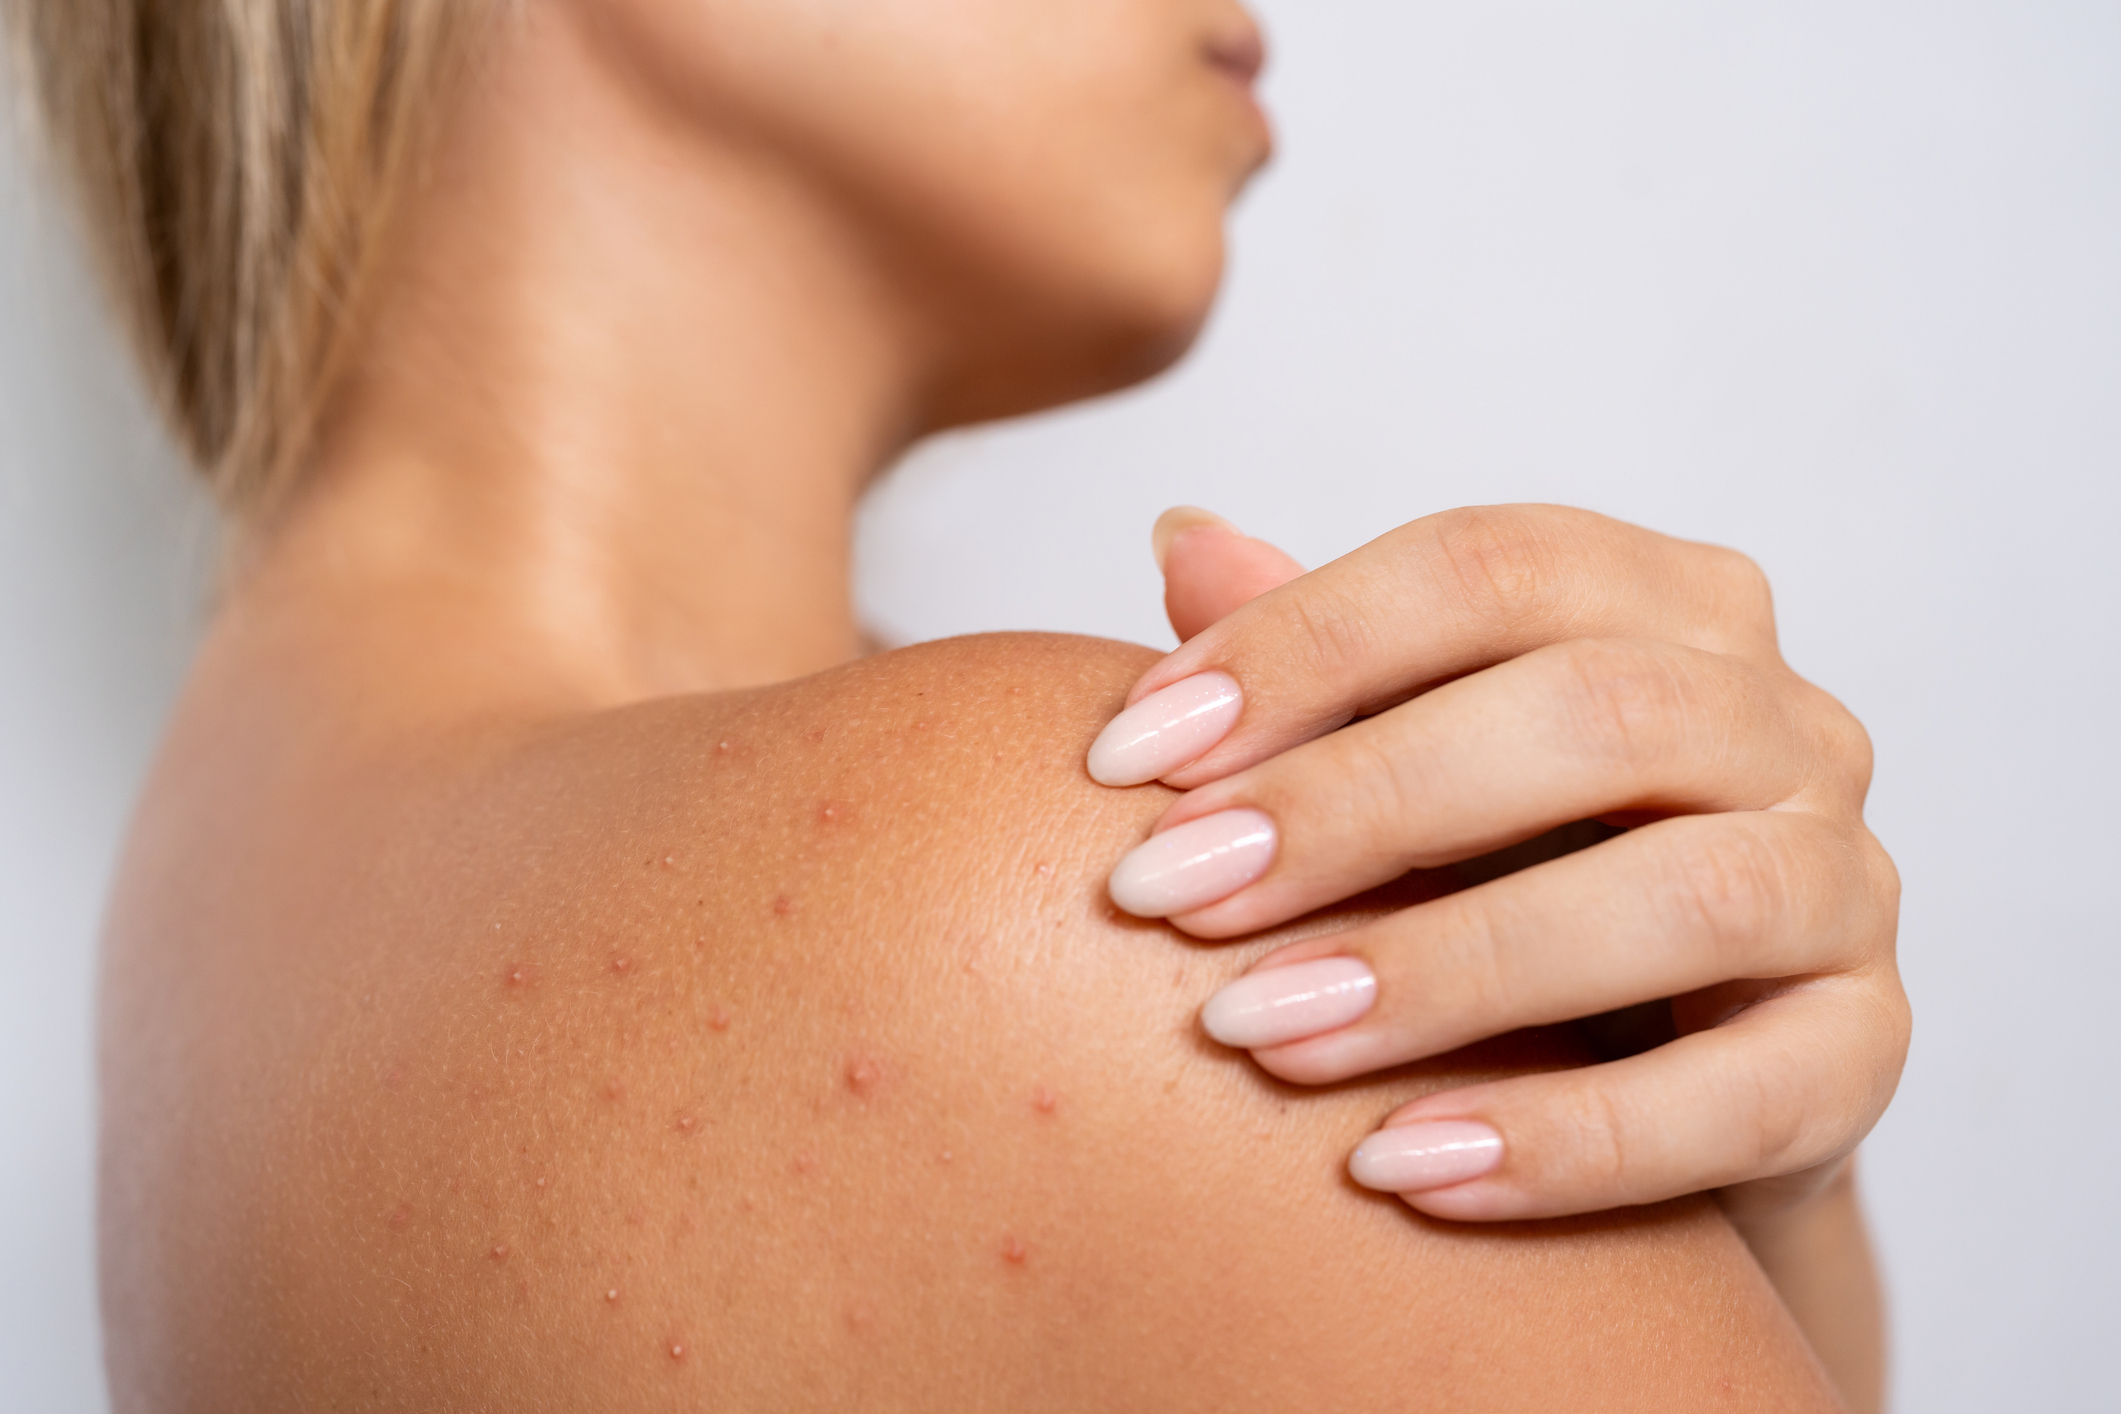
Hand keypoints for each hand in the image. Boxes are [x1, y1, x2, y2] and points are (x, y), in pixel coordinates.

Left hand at [1089, 505, 1908, 1223]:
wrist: (1646, 1065)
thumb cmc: (1502, 868)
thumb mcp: (1406, 751)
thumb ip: (1319, 659)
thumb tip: (1183, 539)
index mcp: (1665, 603)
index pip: (1489, 568)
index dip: (1299, 646)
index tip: (1122, 759)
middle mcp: (1782, 718)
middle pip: (1592, 713)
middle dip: (1356, 803)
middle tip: (1170, 896)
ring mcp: (1842, 881)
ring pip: (1683, 898)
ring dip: (1447, 968)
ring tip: (1260, 1033)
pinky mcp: (1862, 1052)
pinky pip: (1747, 1095)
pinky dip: (1570, 1141)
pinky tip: (1399, 1171)